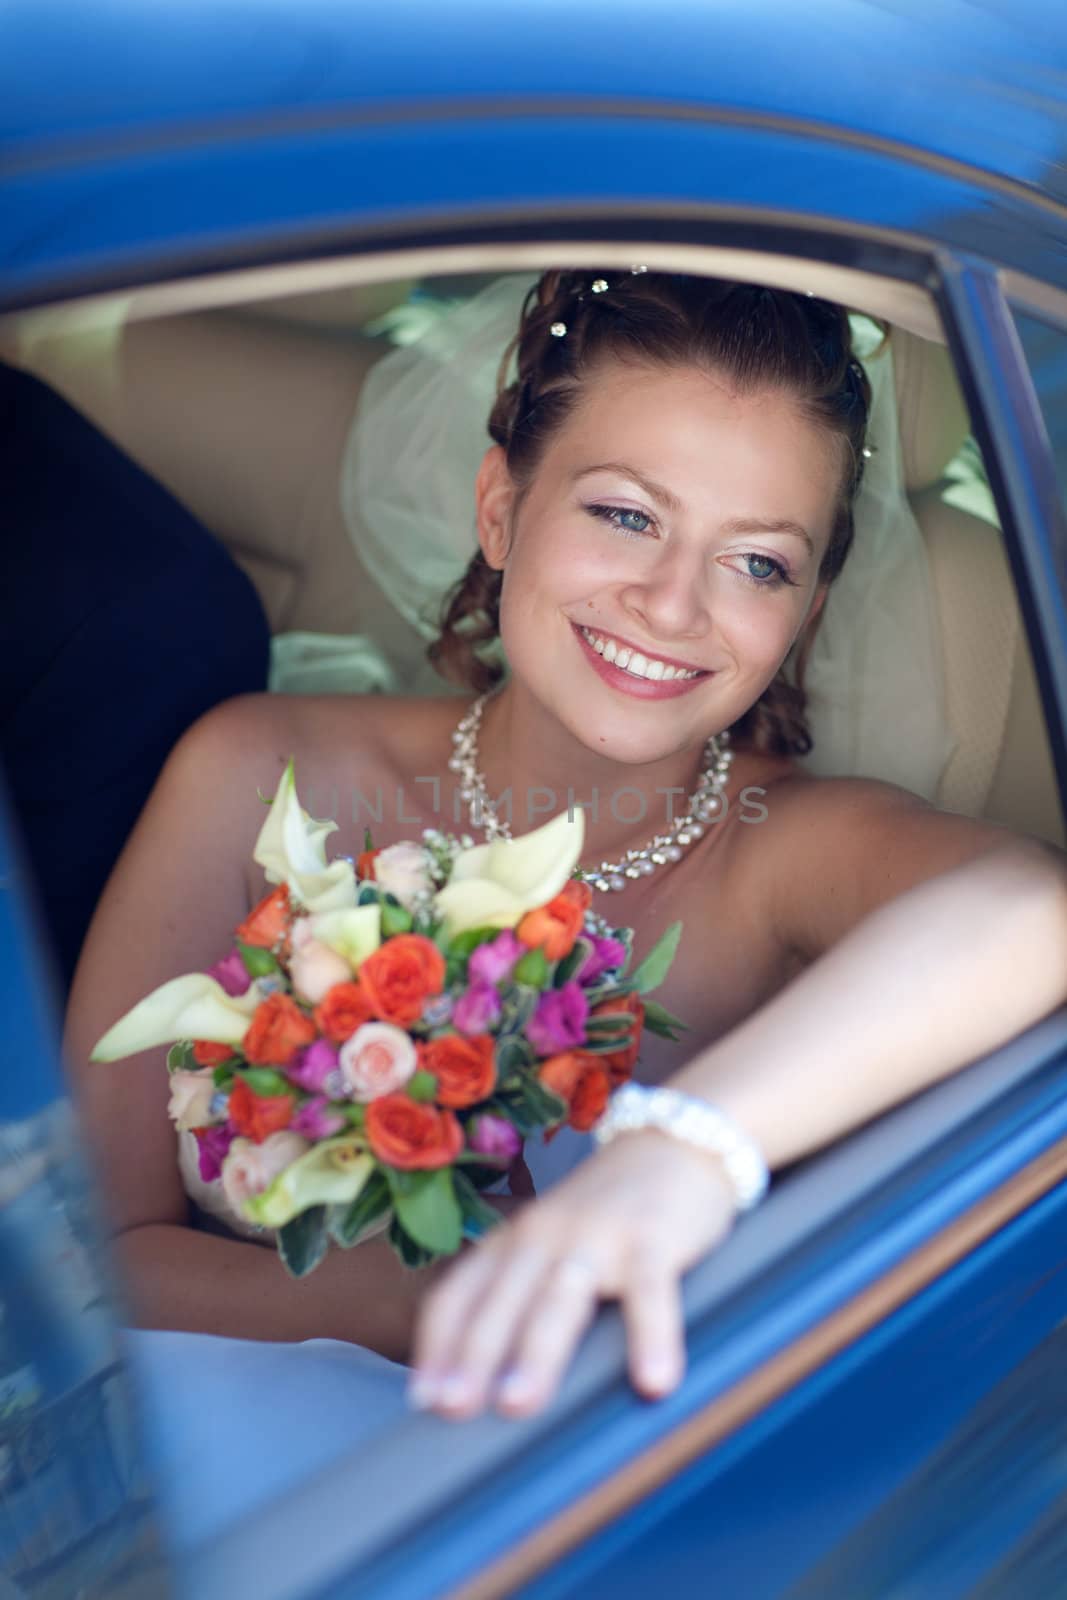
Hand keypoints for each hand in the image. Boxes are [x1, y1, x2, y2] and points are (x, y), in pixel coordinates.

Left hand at [406, 1131, 735, 1420]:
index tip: (421, 1401)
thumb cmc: (611, 1210)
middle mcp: (544, 1235)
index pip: (457, 1295)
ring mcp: (597, 1235)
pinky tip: (654, 1382)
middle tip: (451, 1411)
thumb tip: (494, 1376)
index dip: (436, 1347)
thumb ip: (524, 1291)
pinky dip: (651, 1336)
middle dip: (472, 1357)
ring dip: (536, 1352)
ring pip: (559, 1298)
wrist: (678, 1136)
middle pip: (499, 1302)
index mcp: (513, 1241)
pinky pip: (649, 1292)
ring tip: (517, 1406)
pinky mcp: (653, 1237)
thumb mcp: (553, 1242)